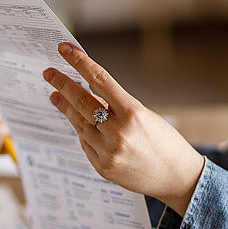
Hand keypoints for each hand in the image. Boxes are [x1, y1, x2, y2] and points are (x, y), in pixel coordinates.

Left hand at [45, 43, 204, 215]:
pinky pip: (85, 144)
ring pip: (79, 124)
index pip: (100, 80)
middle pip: (82, 102)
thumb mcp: (145, 116)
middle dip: (63, 84)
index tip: (65, 50)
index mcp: (133, 114)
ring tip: (56, 96)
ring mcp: (108, 152)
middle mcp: (118, 133)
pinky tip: (78, 123)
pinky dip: (82, 131)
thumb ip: (117, 106)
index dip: (80, 62)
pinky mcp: (103, 167)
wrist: (177, 178)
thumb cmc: (166, 143)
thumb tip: (90, 95)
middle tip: (49, 73)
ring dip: (66, 108)